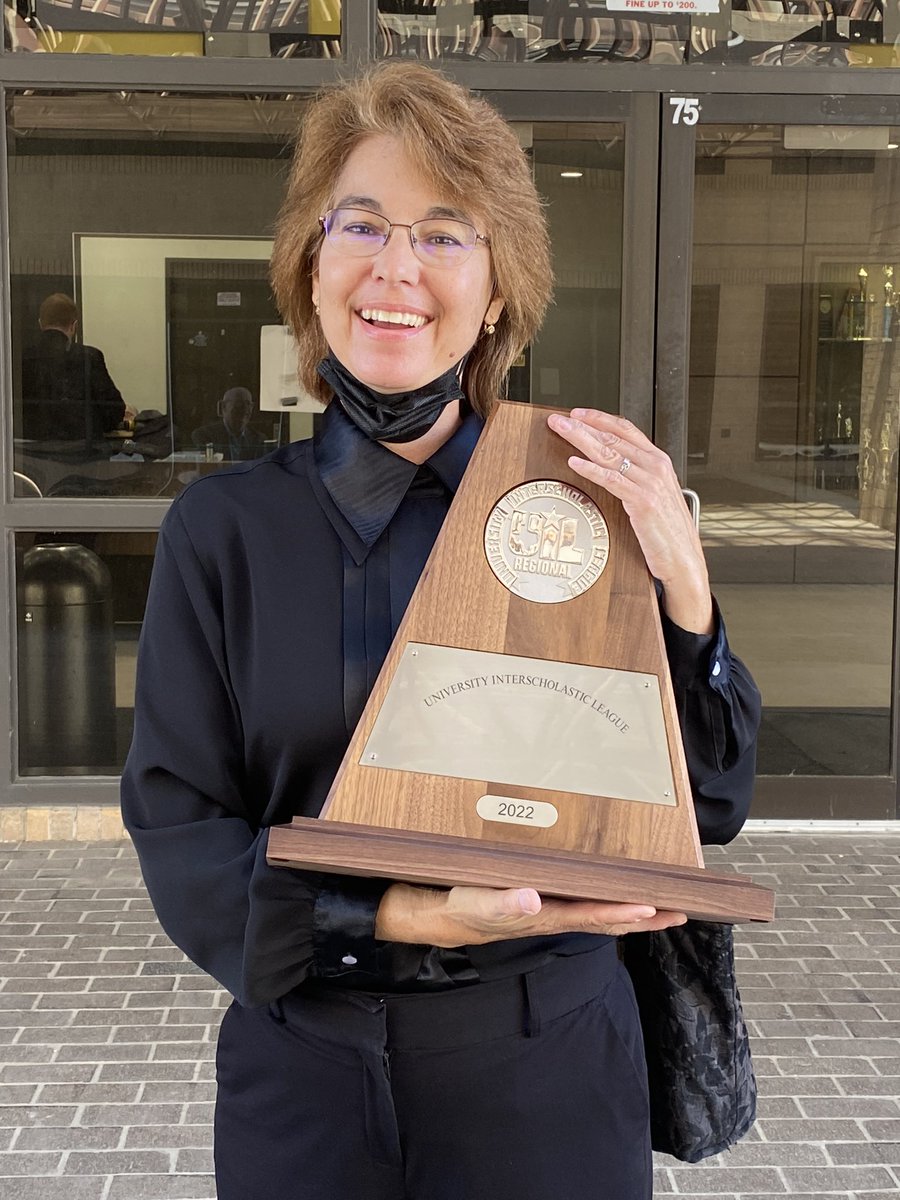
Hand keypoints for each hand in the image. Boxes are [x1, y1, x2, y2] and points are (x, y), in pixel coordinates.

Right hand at [375, 882, 686, 946]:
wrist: (405, 913)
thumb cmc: (436, 904)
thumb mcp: (464, 904)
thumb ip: (496, 904)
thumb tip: (532, 900)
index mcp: (531, 915)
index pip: (585, 915)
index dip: (619, 912)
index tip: (654, 907)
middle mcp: (537, 915)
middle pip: (596, 917)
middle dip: (637, 915)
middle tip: (678, 908)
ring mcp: (530, 911)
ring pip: (585, 912)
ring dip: (622, 911)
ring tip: (658, 907)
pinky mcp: (520, 902)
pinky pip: (566, 903)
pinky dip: (592, 900)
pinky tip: (606, 897)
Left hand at [547, 408, 713, 633]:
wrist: (684, 559)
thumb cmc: (668, 533)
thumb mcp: (655, 497)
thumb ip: (637, 478)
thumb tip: (612, 467)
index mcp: (659, 462)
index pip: (626, 430)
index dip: (600, 418)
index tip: (578, 414)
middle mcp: (656, 467)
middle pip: (613, 438)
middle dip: (582, 426)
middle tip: (559, 420)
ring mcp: (651, 483)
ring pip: (610, 454)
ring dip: (581, 440)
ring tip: (562, 432)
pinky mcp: (643, 501)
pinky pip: (612, 480)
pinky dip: (591, 469)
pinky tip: (575, 463)